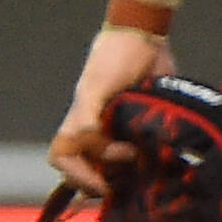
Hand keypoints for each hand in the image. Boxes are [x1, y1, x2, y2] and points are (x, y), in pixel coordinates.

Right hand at [48, 26, 171, 195]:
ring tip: (140, 176)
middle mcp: (96, 130)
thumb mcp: (96, 88)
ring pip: (111, 165)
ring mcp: (118, 130)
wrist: (144, 39)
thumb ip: (88, 117)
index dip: (77, 175)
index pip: (64, 157)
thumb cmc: (114, 59)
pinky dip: (144, 165)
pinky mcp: (142, 128)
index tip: (103, 183)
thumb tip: (90, 143)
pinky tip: (157, 167)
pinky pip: (138, 155)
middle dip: (100, 180)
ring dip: (123, 176)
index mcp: (79, 122)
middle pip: (85, 168)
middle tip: (123, 182)